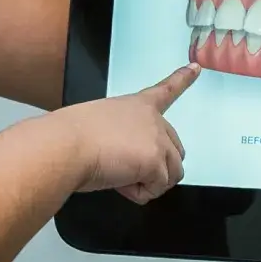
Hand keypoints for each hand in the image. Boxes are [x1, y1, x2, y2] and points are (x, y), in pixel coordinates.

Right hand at [60, 63, 199, 203]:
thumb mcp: (99, 126)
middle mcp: (153, 120)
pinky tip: (119, 182)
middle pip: (175, 151)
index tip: (196, 68)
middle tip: (124, 170)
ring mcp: (158, 140)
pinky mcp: (156, 162)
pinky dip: (138, 193)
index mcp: (138, 106)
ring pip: (171, 174)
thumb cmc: (70, 137)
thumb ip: (121, 136)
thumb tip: (121, 161)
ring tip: (120, 176)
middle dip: (156, 168)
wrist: (64, 146)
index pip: (166, 90)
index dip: (182, 79)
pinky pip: (156, 189)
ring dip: (148, 183)